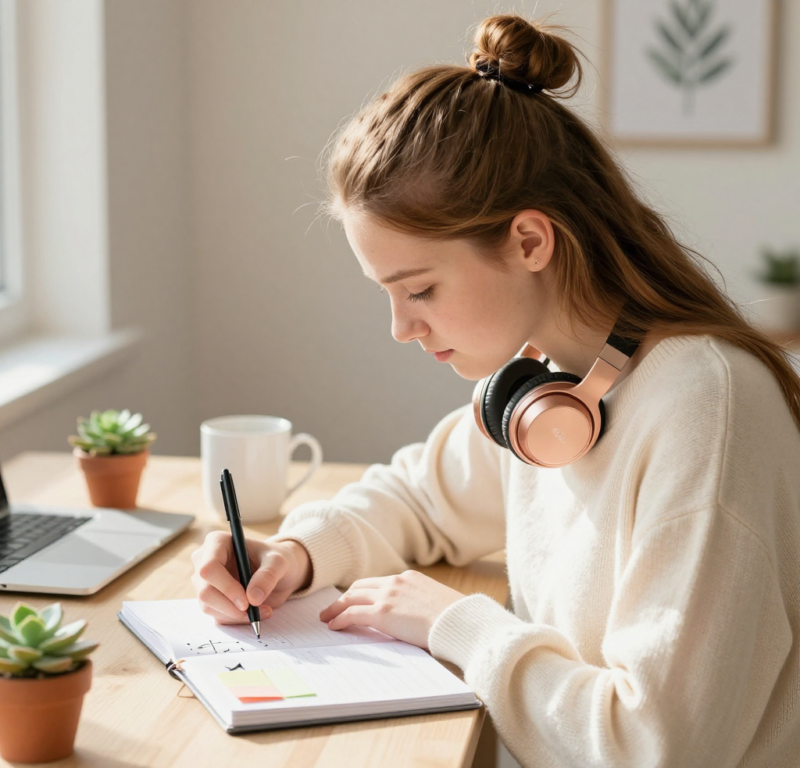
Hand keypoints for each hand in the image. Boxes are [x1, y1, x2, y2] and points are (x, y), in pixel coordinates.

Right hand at [191, 532, 311, 623]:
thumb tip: (253, 598)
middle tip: (254, 612)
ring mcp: (205, 582)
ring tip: (263, 611)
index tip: (246, 601)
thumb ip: (268, 575)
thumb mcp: (278, 562)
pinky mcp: (211, 600)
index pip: (209, 568)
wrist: (278, 572)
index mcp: (217, 543)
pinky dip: (237, 619)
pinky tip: (256, 613)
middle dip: (230, 606)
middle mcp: (204, 561)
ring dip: (236, 615)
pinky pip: (217, 615)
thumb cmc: (275, 559)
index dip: (226, 587)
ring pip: (209, 607)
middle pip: (205, 591)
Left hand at [318, 570, 464, 648]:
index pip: (378, 582)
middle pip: (360, 586)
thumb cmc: (454, 618)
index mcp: (409, 578)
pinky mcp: (381, 613)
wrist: (459, 621)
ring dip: (336, 607)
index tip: (354, 599)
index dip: (363, 592)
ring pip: (351, 597)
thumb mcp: (435, 602)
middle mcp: (395, 582)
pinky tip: (334, 626)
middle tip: (334, 607)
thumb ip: (419, 603)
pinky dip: (340, 618)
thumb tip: (413, 617)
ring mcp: (387, 596)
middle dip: (345, 597)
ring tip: (327, 617)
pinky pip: (352, 613)